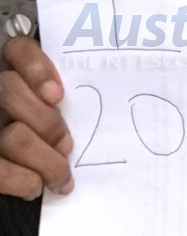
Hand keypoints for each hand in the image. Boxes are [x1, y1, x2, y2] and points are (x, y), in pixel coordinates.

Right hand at [0, 35, 73, 200]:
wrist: (38, 182)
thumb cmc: (65, 139)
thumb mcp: (76, 112)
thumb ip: (79, 100)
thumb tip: (123, 96)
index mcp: (21, 76)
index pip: (18, 50)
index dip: (35, 67)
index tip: (57, 94)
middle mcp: (0, 96)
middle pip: (9, 91)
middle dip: (47, 124)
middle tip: (68, 145)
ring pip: (12, 135)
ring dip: (45, 161)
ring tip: (61, 175)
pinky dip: (22, 181)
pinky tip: (36, 185)